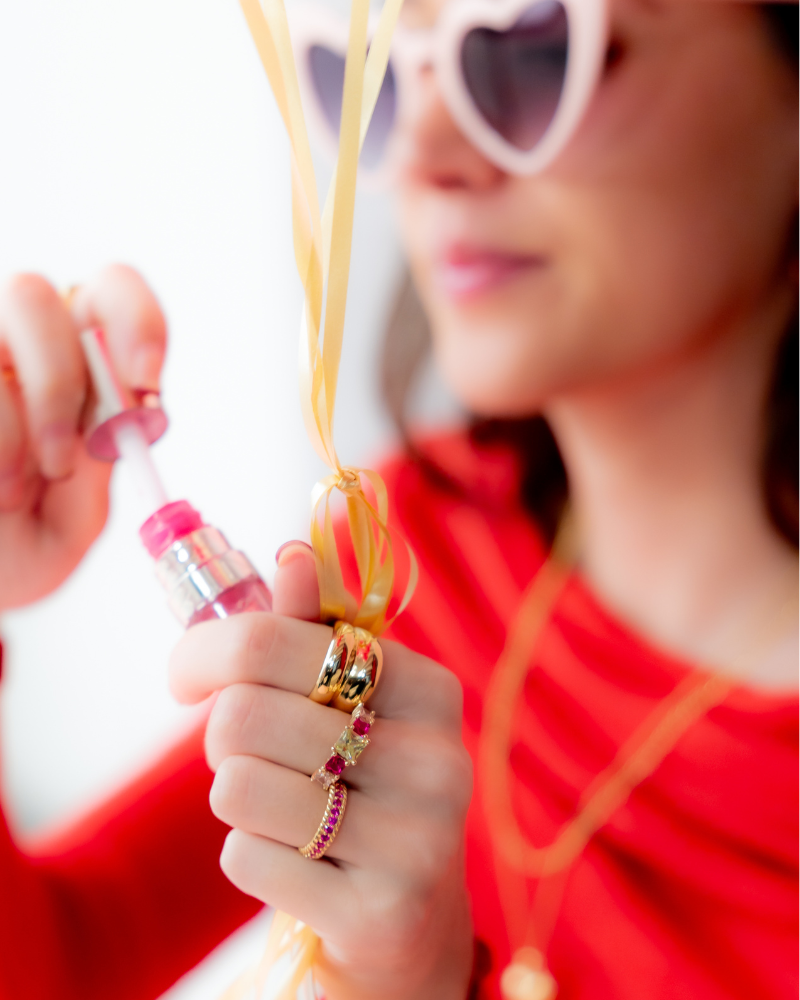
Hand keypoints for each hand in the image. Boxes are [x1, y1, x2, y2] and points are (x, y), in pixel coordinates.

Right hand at [0, 266, 165, 610]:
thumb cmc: (12, 549)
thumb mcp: (69, 526)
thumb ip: (98, 472)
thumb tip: (123, 418)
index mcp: (72, 365)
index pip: (110, 293)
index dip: (136, 321)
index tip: (145, 381)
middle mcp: (9, 344)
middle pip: (34, 296)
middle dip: (57, 379)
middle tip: (64, 460)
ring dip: (14, 418)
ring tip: (12, 494)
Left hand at [168, 546, 474, 999]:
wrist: (410, 919)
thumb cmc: (364, 785)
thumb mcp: (351, 703)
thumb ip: (314, 631)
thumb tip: (293, 553)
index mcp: (431, 689)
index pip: (272, 639)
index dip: (203, 651)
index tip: (183, 676)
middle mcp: (437, 758)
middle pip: (244, 713)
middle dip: (221, 736)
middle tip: (244, 753)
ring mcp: (417, 839)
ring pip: (237, 786)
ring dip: (235, 795)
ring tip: (278, 804)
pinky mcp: (380, 910)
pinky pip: (246, 857)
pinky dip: (249, 854)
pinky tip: (298, 861)